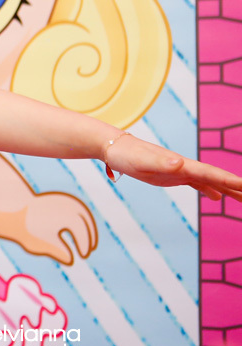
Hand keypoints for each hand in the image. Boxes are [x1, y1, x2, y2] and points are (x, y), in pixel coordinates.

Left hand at [18, 192, 96, 263]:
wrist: (15, 208)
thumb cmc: (27, 228)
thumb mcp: (42, 243)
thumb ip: (58, 252)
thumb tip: (70, 260)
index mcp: (65, 215)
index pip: (81, 232)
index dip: (84, 245)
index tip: (83, 257)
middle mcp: (68, 205)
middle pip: (85, 222)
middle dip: (89, 237)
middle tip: (89, 251)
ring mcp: (65, 200)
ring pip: (83, 214)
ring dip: (88, 228)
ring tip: (89, 243)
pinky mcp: (61, 198)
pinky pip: (78, 210)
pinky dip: (81, 221)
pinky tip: (78, 233)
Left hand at [106, 133, 241, 201]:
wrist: (114, 148)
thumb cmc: (127, 154)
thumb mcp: (142, 161)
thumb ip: (161, 163)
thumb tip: (180, 163)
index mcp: (182, 164)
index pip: (212, 173)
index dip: (231, 181)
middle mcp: (185, 166)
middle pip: (216, 177)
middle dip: (236, 187)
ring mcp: (179, 171)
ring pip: (209, 181)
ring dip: (227, 189)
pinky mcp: (171, 176)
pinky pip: (196, 184)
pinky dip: (209, 190)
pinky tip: (216, 197)